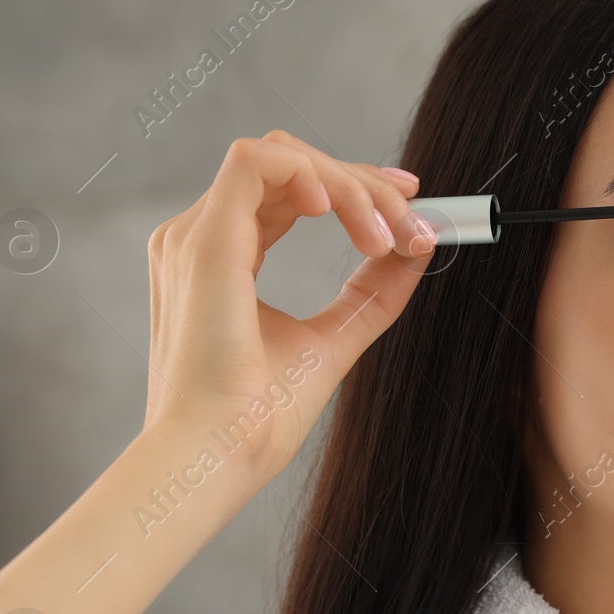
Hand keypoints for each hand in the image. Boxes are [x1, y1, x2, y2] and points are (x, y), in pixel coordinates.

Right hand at [142, 129, 436, 483]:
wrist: (217, 457)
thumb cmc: (258, 419)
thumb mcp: (333, 340)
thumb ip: (370, 292)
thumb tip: (416, 248)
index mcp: (222, 259)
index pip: (289, 191)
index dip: (353, 185)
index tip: (410, 206)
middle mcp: (202, 238)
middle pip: (291, 168)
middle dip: (365, 185)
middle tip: (414, 225)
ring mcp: (197, 235)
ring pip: (281, 156)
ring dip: (350, 185)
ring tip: (387, 238)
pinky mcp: (205, 241)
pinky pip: (258, 162)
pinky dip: (312, 174)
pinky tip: (343, 213)